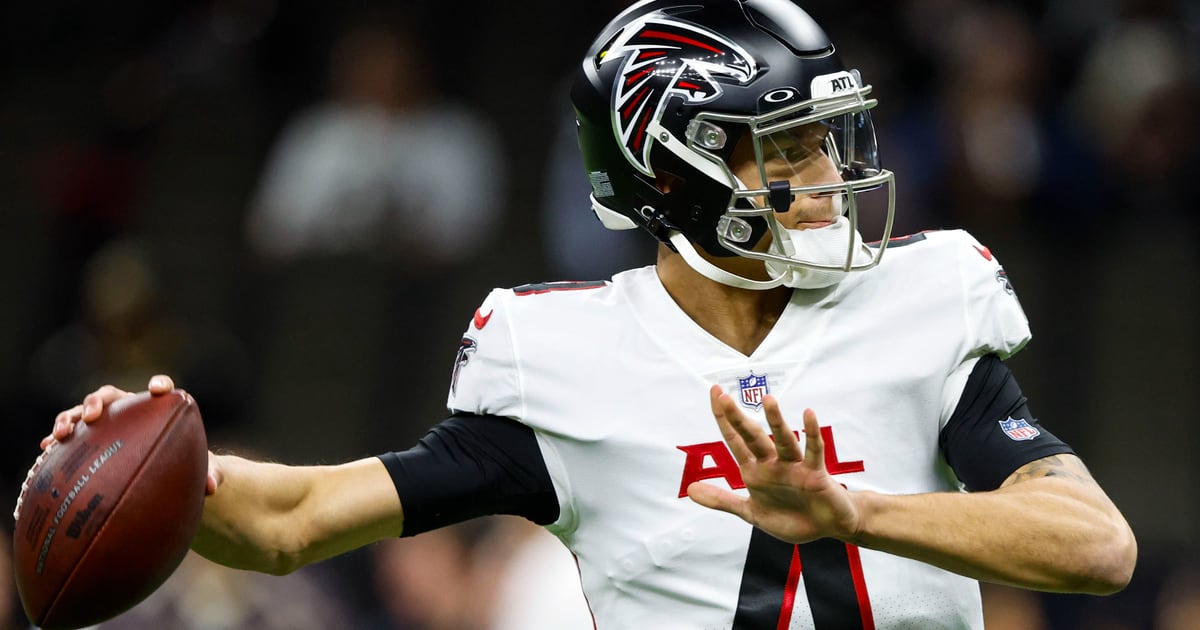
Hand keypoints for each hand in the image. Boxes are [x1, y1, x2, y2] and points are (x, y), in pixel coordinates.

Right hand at [41, 375, 222, 495]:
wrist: (160, 473)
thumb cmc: (181, 465)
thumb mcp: (199, 470)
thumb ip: (210, 473)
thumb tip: (213, 488)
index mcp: (156, 411)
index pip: (160, 390)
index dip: (160, 385)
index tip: (160, 389)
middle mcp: (127, 411)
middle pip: (110, 396)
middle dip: (98, 401)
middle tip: (92, 415)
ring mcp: (104, 424)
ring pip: (82, 412)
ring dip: (70, 418)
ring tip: (62, 434)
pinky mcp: (87, 440)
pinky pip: (69, 435)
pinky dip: (57, 438)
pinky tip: (46, 449)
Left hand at [687, 385, 862, 544]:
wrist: (825, 528)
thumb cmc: (791, 517)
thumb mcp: (751, 513)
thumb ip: (722, 500)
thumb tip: (690, 489)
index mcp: (754, 470)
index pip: (735, 440)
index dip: (723, 419)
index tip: (714, 392)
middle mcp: (772, 463)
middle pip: (752, 437)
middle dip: (738, 418)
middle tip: (723, 396)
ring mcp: (794, 466)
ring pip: (782, 439)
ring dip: (775, 421)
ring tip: (767, 400)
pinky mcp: (815, 473)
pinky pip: (813, 450)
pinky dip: (811, 433)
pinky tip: (808, 414)